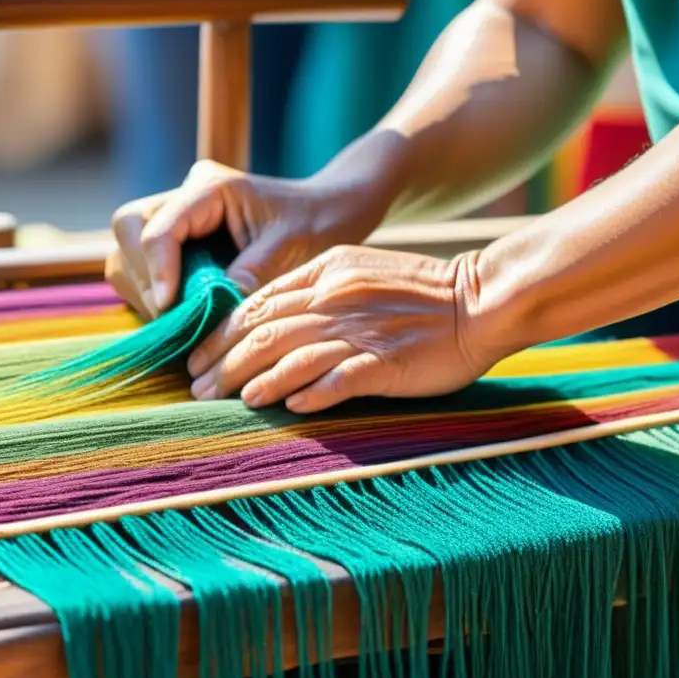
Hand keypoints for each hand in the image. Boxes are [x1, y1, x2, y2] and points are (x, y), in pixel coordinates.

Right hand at [105, 160, 384, 318]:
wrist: (328, 212)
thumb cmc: (316, 224)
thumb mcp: (290, 250)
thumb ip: (251, 275)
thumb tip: (210, 308)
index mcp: (210, 188)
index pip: (158, 227)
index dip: (158, 270)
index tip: (169, 308)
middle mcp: (185, 196)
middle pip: (128, 229)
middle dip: (145, 276)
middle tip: (173, 315)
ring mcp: (177, 215)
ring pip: (128, 250)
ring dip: (145, 288)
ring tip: (182, 318)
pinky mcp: (178, 240)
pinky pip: (143, 266)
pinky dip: (154, 293)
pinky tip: (185, 312)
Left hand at [185, 246, 500, 412]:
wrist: (481, 299)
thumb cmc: (421, 292)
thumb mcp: (360, 271)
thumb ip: (316, 291)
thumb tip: (270, 323)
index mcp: (326, 271)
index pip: (258, 302)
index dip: (221, 332)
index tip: (198, 357)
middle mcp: (335, 297)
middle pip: (263, 330)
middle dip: (224, 361)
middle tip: (197, 388)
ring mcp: (361, 330)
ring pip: (290, 354)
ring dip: (253, 380)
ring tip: (227, 400)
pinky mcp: (386, 362)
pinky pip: (337, 379)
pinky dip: (308, 393)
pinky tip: (286, 406)